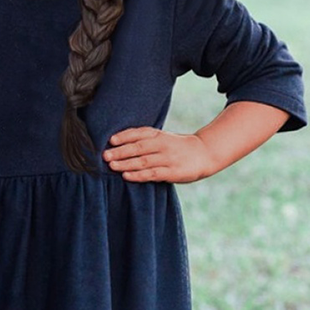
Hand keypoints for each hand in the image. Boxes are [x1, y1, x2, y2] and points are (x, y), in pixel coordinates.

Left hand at [103, 127, 217, 183]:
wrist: (204, 153)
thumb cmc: (177, 146)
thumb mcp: (162, 138)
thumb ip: (145, 140)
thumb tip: (118, 144)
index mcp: (158, 134)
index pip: (138, 133)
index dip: (124, 136)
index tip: (110, 140)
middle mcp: (162, 144)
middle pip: (138, 147)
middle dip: (120, 151)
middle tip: (105, 155)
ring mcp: (167, 158)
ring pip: (143, 161)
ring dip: (126, 163)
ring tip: (112, 166)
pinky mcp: (173, 172)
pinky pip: (153, 173)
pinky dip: (139, 175)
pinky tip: (127, 176)